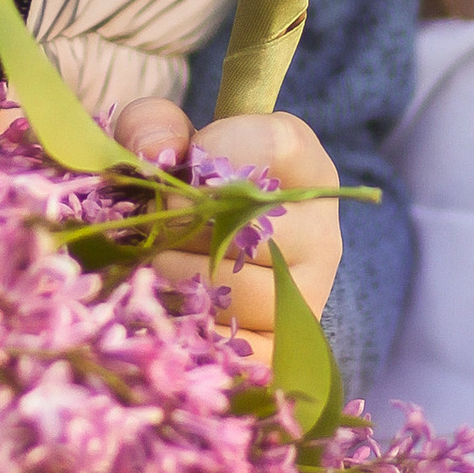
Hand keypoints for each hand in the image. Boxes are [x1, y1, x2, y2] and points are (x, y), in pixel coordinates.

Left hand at [109, 96, 343, 359]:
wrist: (208, 265)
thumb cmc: (187, 190)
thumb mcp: (169, 140)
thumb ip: (153, 123)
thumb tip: (153, 154)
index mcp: (306, 170)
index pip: (277, 144)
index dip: (214, 151)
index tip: (180, 163)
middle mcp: (322, 234)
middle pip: (246, 222)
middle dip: (178, 223)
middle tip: (151, 224)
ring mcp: (307, 296)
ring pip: (229, 287)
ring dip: (170, 276)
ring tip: (153, 265)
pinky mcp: (282, 349)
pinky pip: (230, 345)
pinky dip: (184, 329)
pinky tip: (165, 313)